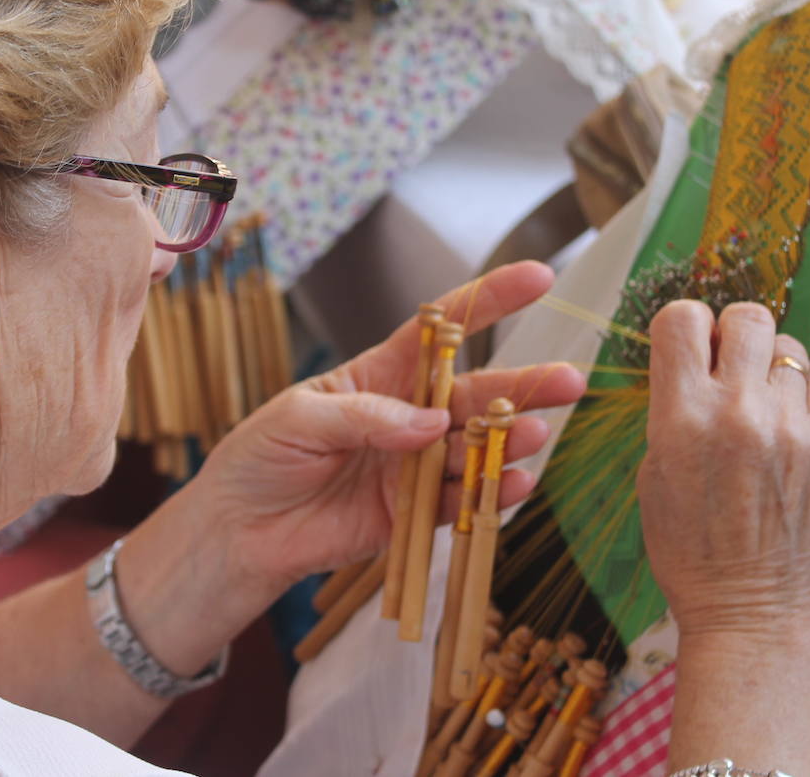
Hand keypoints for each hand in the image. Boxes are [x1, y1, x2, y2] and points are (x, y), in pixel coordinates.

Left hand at [191, 261, 586, 594]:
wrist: (239, 531)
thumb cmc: (259, 459)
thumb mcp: (299, 419)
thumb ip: (366, 416)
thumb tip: (432, 422)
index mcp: (379, 376)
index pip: (441, 332)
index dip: (489, 302)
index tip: (538, 277)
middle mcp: (407, 417)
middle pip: (476, 393)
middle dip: (525, 384)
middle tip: (570, 380)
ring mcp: (415, 466)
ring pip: (476, 448)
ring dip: (510, 441)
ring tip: (537, 436)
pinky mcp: (416, 514)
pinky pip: (462, 502)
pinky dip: (490, 495)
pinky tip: (514, 485)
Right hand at [637, 301, 809, 639]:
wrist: (753, 608)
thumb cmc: (690, 548)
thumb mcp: (654, 473)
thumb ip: (672, 408)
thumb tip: (694, 362)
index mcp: (681, 417)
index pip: (682, 318)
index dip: (685, 326)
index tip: (689, 347)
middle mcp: (738, 411)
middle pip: (748, 315)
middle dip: (734, 333)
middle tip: (729, 367)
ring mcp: (792, 426)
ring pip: (788, 348)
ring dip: (770, 368)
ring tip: (760, 406)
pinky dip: (801, 399)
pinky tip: (786, 433)